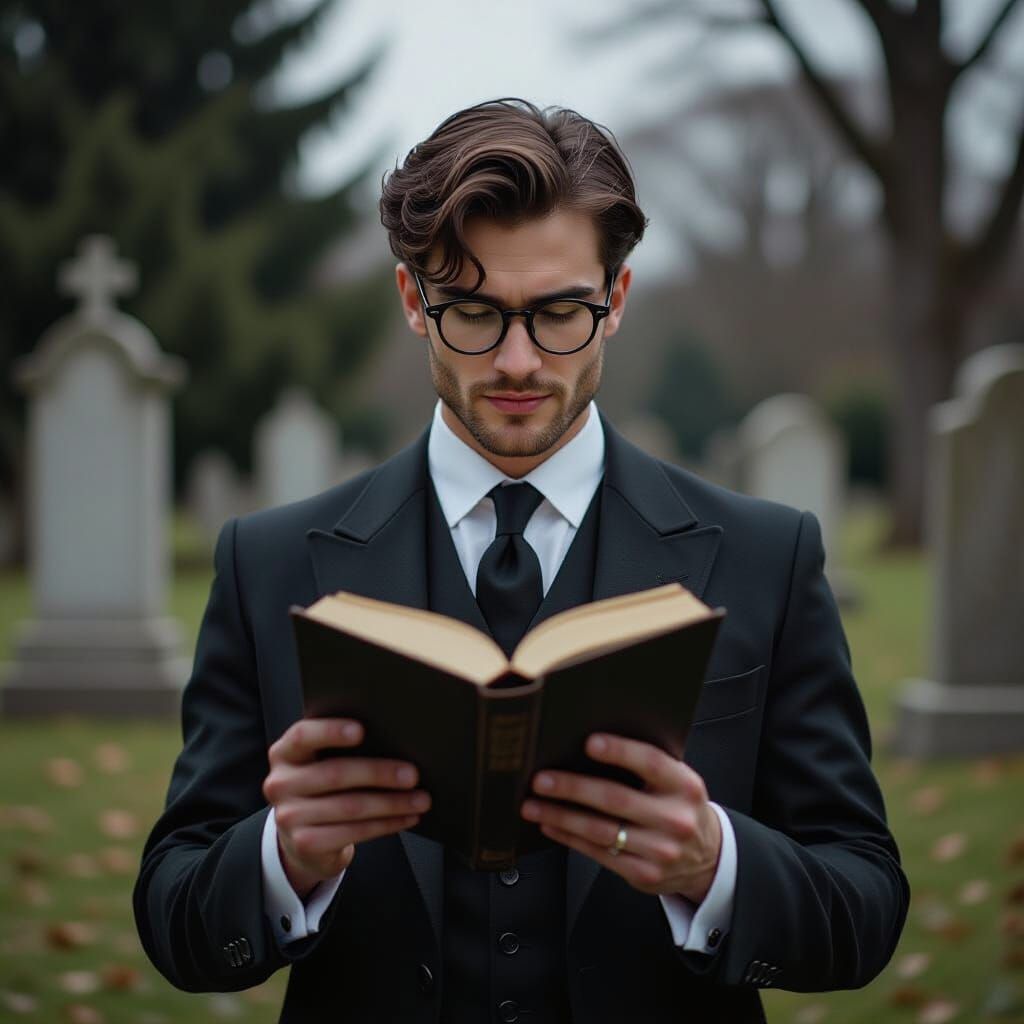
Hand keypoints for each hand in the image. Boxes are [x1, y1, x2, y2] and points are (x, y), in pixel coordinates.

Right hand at [262, 718, 430, 898]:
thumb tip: (393, 737)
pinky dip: (386, 824)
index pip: (302, 735)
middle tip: (413, 774)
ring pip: (350, 807)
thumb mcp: (320, 762)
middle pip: (335, 774)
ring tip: (421, 799)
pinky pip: (354, 832)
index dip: (331, 731)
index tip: (362, 730)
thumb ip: (340, 747)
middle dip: (379, 773)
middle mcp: (280, 783)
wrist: (304, 838)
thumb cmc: (324, 787)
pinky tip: (407, 818)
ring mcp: (289, 816)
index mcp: (285, 753)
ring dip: (392, 803)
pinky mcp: (305, 844)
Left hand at [520, 733, 720, 902]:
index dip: (620, 752)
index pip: (651, 763)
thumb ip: (648, 766)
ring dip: (561, 816)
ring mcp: (660, 850)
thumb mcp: (678, 782)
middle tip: (541, 779)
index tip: (589, 743)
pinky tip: (550, 824)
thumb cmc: (680, 807)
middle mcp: (675, 819)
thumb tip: (590, 745)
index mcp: (685, 786)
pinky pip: (598, 854)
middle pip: (616, 799)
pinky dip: (569, 838)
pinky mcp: (643, 874)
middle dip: (572, 787)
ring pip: (600, 831)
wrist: (708, 858)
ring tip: (532, 804)